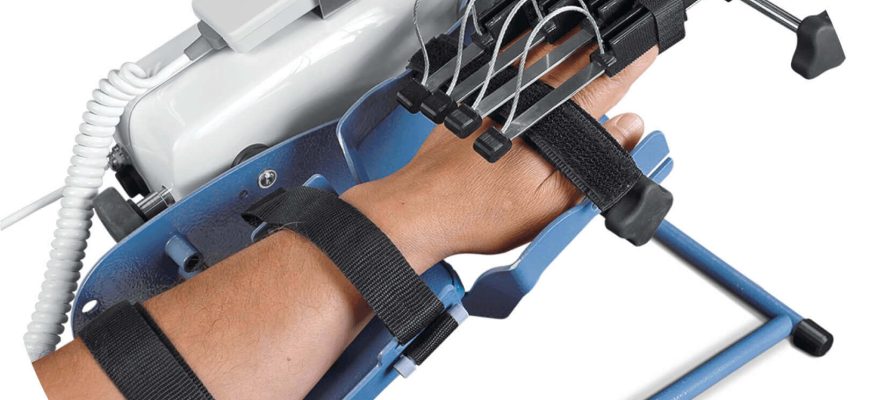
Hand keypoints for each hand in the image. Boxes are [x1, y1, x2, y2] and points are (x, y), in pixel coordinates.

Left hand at [343, 38, 658, 272]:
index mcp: (552, 123)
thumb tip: (631, 130)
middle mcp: (523, 99)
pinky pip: (507, 61)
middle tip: (621, 47)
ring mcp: (494, 94)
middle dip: (601, 51)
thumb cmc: (476, 212)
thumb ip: (598, 164)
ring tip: (587, 43)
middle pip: (574, 60)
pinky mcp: (470, 97)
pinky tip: (534, 50)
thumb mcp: (553, 203)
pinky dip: (527, 50)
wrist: (420, 210)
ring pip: (539, 53)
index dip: (631, 66)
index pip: (605, 83)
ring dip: (566, 45)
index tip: (648, 51)